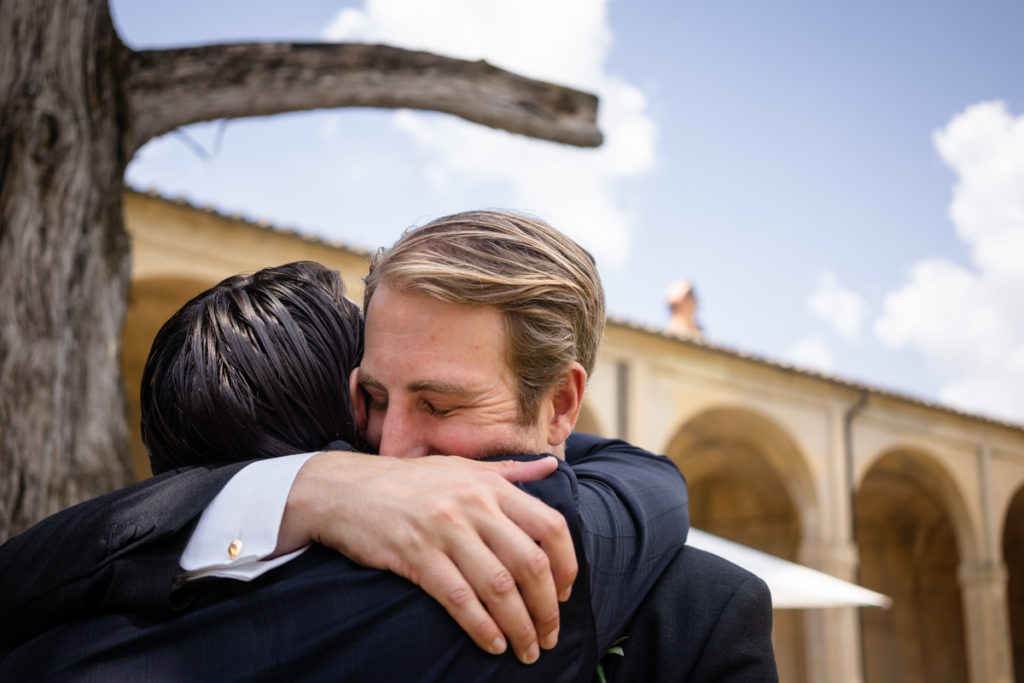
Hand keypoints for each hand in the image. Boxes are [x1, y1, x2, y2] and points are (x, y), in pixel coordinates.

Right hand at [276, 451, 576, 663]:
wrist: (344, 488)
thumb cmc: (408, 481)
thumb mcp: (461, 466)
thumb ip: (510, 472)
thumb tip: (552, 467)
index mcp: (491, 484)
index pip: (550, 526)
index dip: (566, 564)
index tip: (566, 591)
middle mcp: (473, 504)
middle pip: (529, 563)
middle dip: (547, 607)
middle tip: (551, 634)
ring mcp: (444, 529)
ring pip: (498, 587)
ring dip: (519, 626)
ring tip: (527, 648)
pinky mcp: (416, 554)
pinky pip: (459, 598)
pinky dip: (481, 627)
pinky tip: (493, 645)